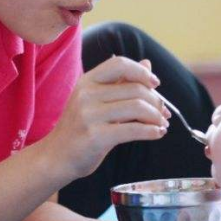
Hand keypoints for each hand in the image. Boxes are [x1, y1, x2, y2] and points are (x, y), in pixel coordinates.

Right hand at [42, 57, 171, 180]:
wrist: (56, 157)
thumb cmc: (80, 128)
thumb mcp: (96, 100)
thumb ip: (121, 82)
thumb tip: (147, 63)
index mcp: (87, 81)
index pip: (120, 64)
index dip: (142, 72)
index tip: (155, 84)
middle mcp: (86, 94)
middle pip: (135, 88)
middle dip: (156, 101)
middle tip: (163, 113)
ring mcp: (89, 115)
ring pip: (137, 107)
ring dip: (156, 117)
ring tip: (162, 124)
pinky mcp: (96, 137)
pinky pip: (133, 130)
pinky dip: (152, 131)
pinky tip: (157, 133)